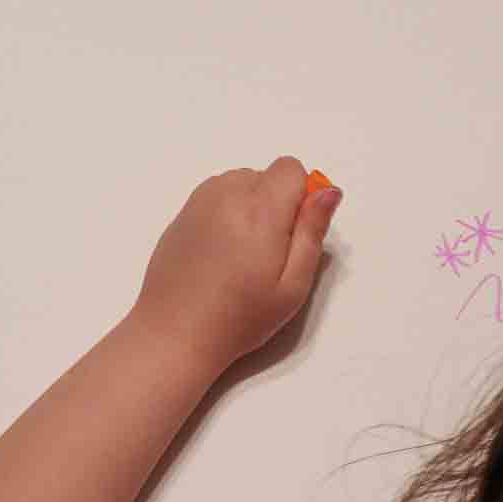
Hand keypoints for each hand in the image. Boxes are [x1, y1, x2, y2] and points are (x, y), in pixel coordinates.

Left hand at [130, 157, 340, 372]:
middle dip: (275, 203)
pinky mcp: (181, 215)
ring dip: (249, 205)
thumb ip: (312, 231)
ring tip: (241, 254)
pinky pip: (215, 196)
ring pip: (239, 183)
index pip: (290, 168)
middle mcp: (226, 194)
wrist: (174, 333)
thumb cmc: (241, 316)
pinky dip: (225, 213)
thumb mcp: (292, 285)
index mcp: (259, 209)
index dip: (300, 196)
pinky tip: (219, 253)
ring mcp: (198, 202)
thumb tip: (328, 190)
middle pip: (264, 175)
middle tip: (267, 253)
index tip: (294, 233)